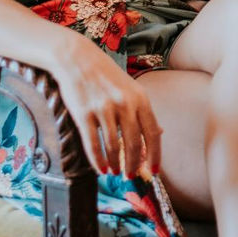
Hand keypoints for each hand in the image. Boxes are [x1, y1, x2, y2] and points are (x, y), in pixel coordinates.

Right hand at [53, 38, 161, 177]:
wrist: (77, 58)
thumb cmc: (106, 75)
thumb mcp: (132, 89)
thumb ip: (144, 111)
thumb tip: (160, 134)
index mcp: (140, 98)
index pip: (153, 133)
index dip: (155, 156)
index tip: (154, 172)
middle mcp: (124, 104)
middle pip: (135, 144)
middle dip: (134, 164)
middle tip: (131, 177)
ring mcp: (104, 109)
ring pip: (114, 146)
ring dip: (116, 164)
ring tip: (116, 172)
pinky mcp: (84, 113)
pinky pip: (93, 144)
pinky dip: (98, 160)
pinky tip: (101, 169)